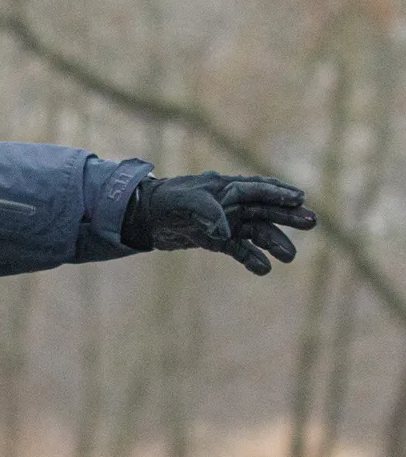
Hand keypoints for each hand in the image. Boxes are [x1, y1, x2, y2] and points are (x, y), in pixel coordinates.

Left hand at [121, 172, 316, 275]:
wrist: (144, 217)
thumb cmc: (166, 201)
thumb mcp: (185, 201)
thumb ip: (207, 211)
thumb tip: (225, 231)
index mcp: (226, 188)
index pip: (257, 189)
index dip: (278, 193)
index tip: (300, 198)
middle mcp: (231, 205)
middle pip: (265, 210)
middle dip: (287, 216)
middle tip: (311, 222)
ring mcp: (227, 222)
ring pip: (256, 232)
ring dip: (274, 242)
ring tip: (289, 256)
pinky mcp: (218, 240)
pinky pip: (240, 249)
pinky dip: (252, 258)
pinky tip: (264, 268)